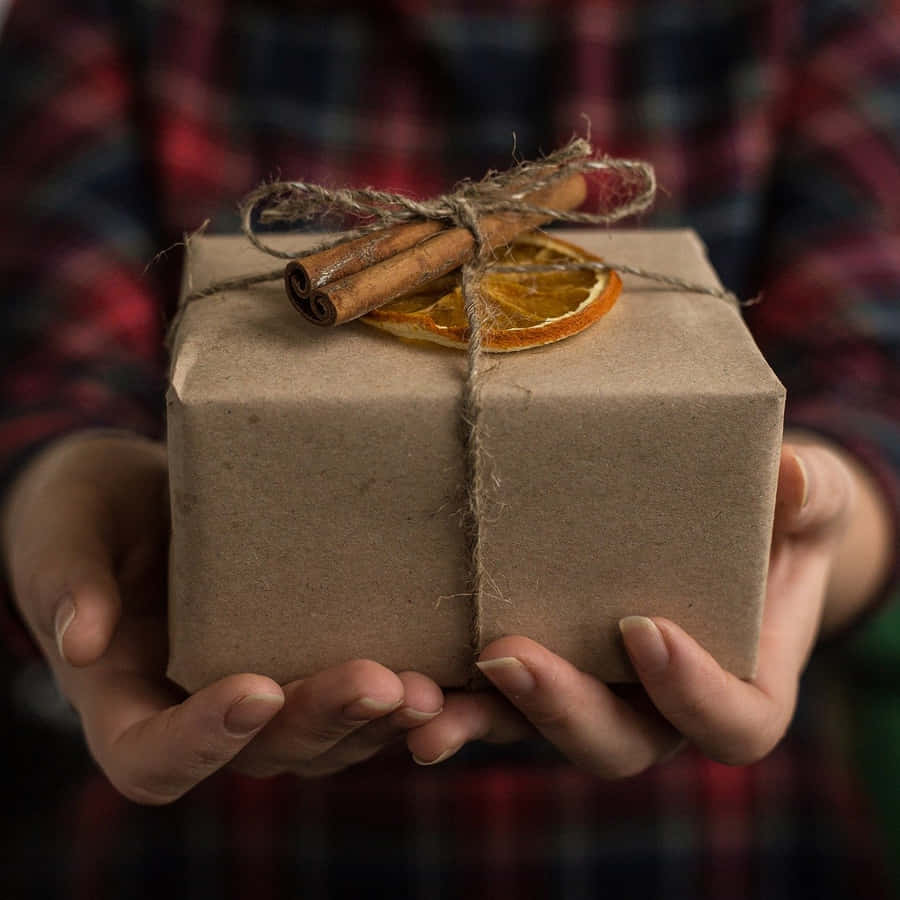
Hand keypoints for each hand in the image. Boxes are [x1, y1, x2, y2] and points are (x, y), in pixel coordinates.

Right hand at [2, 431, 442, 803]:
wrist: (144, 498)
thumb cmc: (89, 513)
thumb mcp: (64, 529)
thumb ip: (66, 580)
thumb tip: (81, 639)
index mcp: (126, 701)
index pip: (154, 758)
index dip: (202, 740)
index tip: (254, 686)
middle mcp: (199, 714)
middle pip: (260, 752)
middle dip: (322, 719)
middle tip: (380, 681)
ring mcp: (259, 693)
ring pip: (320, 739)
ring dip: (375, 721)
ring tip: (426, 686)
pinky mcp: (304, 660)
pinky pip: (353, 700)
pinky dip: (396, 697)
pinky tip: (442, 669)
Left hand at [406, 437, 890, 773]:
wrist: (717, 522)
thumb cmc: (771, 518)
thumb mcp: (803, 503)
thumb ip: (807, 501)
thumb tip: (792, 478)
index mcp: (740, 686)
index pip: (730, 722)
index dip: (690, 692)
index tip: (642, 625)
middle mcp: (660, 708)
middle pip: (617, 744)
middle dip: (562, 708)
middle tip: (508, 654)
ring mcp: (595, 693)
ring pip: (540, 732)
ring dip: (481, 720)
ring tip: (425, 705)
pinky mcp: (542, 668)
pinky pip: (495, 700)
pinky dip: (453, 698)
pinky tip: (406, 683)